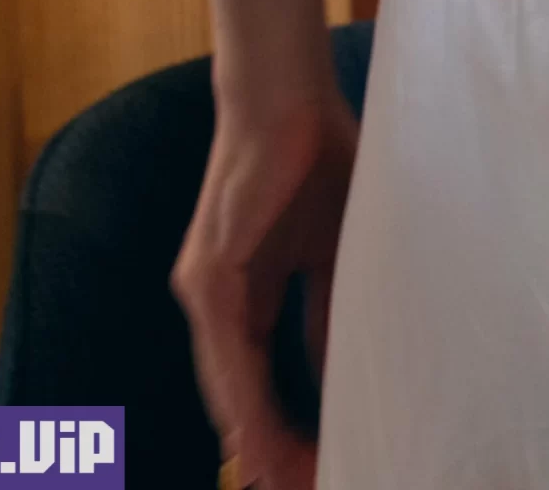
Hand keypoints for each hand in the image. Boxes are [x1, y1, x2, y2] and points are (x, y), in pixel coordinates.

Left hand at [173, 84, 359, 489]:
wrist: (290, 97)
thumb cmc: (320, 161)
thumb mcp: (337, 253)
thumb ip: (331, 311)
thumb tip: (343, 372)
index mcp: (244, 298)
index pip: (263, 380)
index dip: (288, 427)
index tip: (319, 467)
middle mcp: (215, 302)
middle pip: (240, 395)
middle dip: (269, 450)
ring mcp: (205, 289)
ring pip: (228, 384)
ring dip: (254, 439)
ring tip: (284, 481)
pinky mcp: (207, 273)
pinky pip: (227, 351)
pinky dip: (242, 397)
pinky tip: (254, 435)